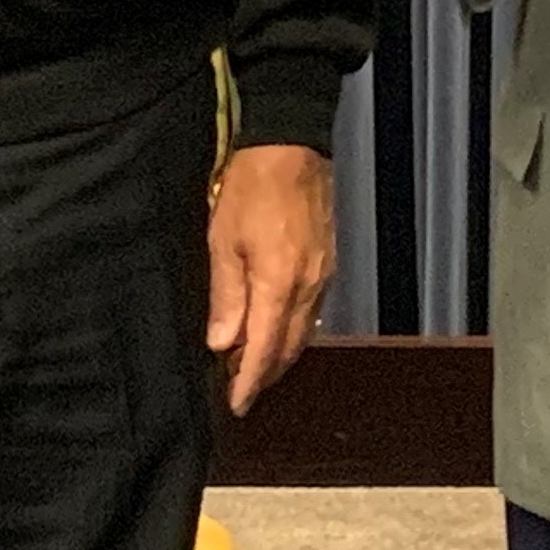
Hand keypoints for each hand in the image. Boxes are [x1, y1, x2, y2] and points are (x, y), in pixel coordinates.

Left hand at [208, 145, 338, 416]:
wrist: (291, 143)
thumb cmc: (251, 186)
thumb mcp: (222, 239)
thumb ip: (225, 296)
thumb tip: (221, 343)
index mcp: (280, 286)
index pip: (264, 351)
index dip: (249, 382)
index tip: (236, 405)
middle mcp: (309, 287)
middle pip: (289, 348)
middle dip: (265, 373)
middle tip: (238, 386)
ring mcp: (323, 274)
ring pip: (303, 331)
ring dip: (279, 352)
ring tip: (250, 360)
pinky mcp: (327, 260)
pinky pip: (311, 309)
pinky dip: (291, 328)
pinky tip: (274, 324)